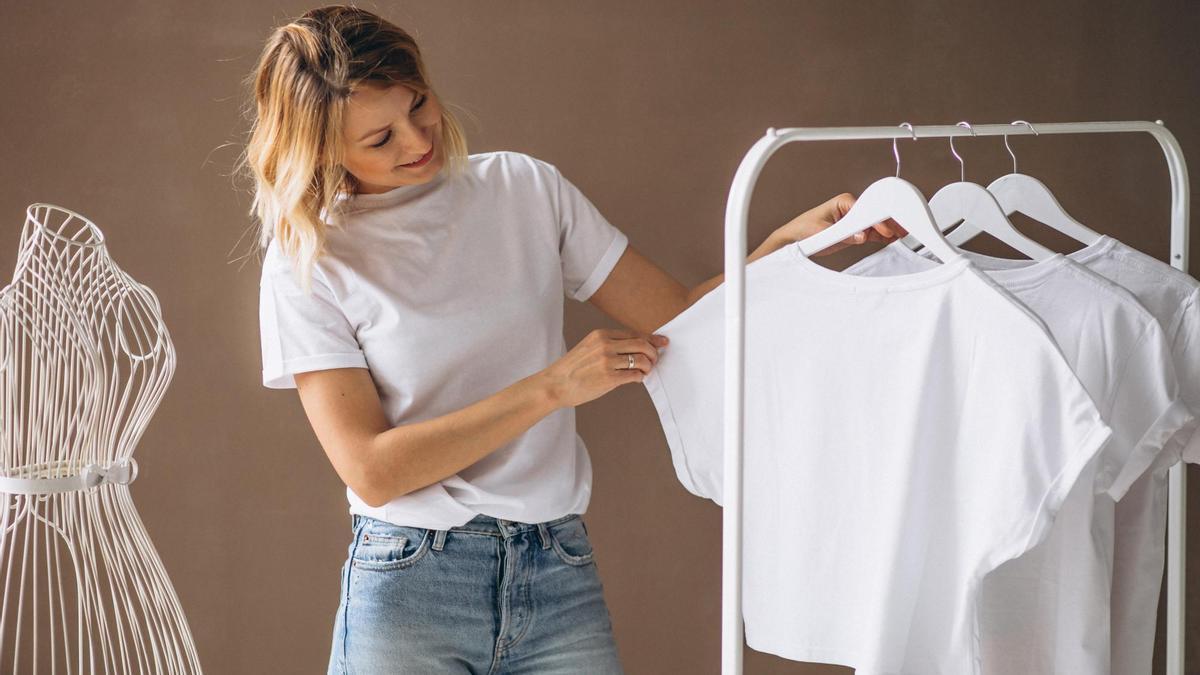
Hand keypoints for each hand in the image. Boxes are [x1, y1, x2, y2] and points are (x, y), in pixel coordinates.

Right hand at [542, 329, 668, 407]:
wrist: (555, 384)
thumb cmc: (572, 369)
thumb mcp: (588, 347)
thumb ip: (608, 344)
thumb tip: (634, 348)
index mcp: (600, 335)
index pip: (634, 334)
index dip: (651, 339)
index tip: (662, 342)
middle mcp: (605, 345)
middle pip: (641, 344)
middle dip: (654, 352)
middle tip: (655, 359)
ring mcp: (607, 362)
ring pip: (641, 360)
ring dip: (648, 366)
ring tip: (646, 371)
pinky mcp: (609, 378)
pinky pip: (635, 375)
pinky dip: (640, 377)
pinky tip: (637, 378)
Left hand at [772, 193, 907, 256]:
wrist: (794, 238)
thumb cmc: (804, 229)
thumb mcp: (822, 233)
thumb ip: (843, 235)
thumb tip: (862, 236)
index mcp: (844, 202)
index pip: (866, 210)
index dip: (877, 221)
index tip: (886, 230)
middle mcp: (851, 208)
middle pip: (874, 215)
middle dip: (889, 223)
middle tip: (902, 231)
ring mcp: (854, 219)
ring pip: (876, 224)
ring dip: (889, 230)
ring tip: (904, 235)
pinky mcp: (854, 230)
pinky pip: (872, 233)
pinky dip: (882, 236)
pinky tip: (893, 239)